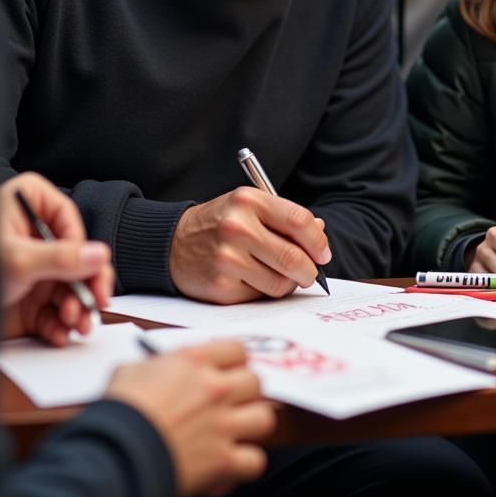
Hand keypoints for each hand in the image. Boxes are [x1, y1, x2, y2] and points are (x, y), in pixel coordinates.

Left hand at [0, 172, 113, 343]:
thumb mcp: (17, 260)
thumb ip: (61, 258)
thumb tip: (98, 255)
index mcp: (28, 205)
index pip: (69, 220)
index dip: (82, 248)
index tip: (89, 269)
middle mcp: (34, 235)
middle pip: (76, 256)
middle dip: (85, 286)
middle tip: (94, 304)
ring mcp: (34, 265)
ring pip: (70, 285)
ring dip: (76, 308)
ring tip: (74, 324)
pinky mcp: (30, 293)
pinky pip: (56, 307)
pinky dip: (60, 323)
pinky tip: (59, 332)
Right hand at [106, 341, 274, 496]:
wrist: (113, 454)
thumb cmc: (118, 412)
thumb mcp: (130, 372)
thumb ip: (155, 366)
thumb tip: (158, 368)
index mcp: (194, 361)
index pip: (236, 349)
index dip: (235, 361)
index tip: (232, 370)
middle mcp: (214, 388)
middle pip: (255, 382)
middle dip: (247, 393)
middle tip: (235, 401)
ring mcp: (222, 424)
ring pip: (264, 417)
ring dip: (252, 426)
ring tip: (239, 431)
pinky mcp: (222, 460)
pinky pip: (255, 460)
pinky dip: (245, 465)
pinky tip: (231, 465)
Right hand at [169, 187, 329, 303]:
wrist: (171, 244)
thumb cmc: (218, 224)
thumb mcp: (248, 207)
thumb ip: (284, 217)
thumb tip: (320, 231)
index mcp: (249, 200)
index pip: (299, 221)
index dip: (318, 241)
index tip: (324, 253)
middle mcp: (238, 227)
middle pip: (293, 257)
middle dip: (310, 270)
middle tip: (311, 274)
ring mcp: (228, 258)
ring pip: (280, 282)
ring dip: (289, 284)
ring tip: (281, 276)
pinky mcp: (221, 286)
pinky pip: (260, 296)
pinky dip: (265, 292)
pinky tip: (254, 280)